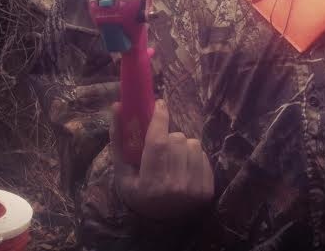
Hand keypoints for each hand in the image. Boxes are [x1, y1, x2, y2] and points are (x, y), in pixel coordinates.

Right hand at [110, 99, 213, 220]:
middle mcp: (174, 186)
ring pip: (193, 144)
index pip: (158, 142)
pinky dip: (193, 157)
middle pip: (177, 139)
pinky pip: (204, 155)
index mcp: (150, 183)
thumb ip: (118, 139)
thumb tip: (117, 105)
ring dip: (183, 147)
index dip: (160, 118)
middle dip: (169, 137)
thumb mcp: (122, 171)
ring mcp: (194, 189)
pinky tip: (184, 169)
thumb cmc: (137, 192)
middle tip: (161, 148)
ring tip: (173, 161)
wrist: (160, 221)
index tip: (160, 104)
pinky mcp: (208, 189)